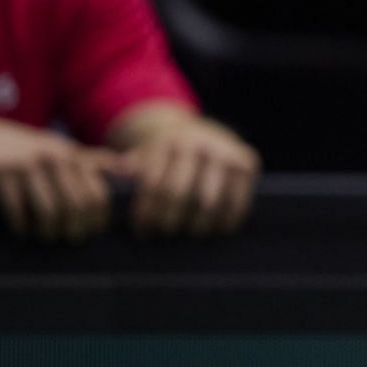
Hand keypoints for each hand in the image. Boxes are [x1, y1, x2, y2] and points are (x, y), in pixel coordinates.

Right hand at [0, 117, 117, 241]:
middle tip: (68, 240)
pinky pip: (17, 209)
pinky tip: (20, 230)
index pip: (97, 195)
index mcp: (71, 156)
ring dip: (48, 232)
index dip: (97, 219)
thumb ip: (94, 161)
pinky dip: (21, 226)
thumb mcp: (61, 151)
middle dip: (75, 229)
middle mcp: (53, 158)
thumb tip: (132, 169)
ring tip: (46, 238)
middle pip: (77, 206)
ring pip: (49, 211)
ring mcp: (26, 165)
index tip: (91, 233)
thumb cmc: (26, 152)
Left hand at [114, 113, 259, 236]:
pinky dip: (227, 220)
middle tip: (166, 235)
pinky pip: (237, 201)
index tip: (144, 233)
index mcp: (166, 142)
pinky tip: (218, 229)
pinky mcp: (246, 162)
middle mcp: (195, 143)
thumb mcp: (146, 154)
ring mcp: (223, 152)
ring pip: (207, 201)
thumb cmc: (167, 154)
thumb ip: (132, 167)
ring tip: (191, 235)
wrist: (202, 130)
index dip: (146, 213)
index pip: (152, 184)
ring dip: (198, 225)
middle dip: (169, 221)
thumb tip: (120, 173)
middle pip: (177, 193)